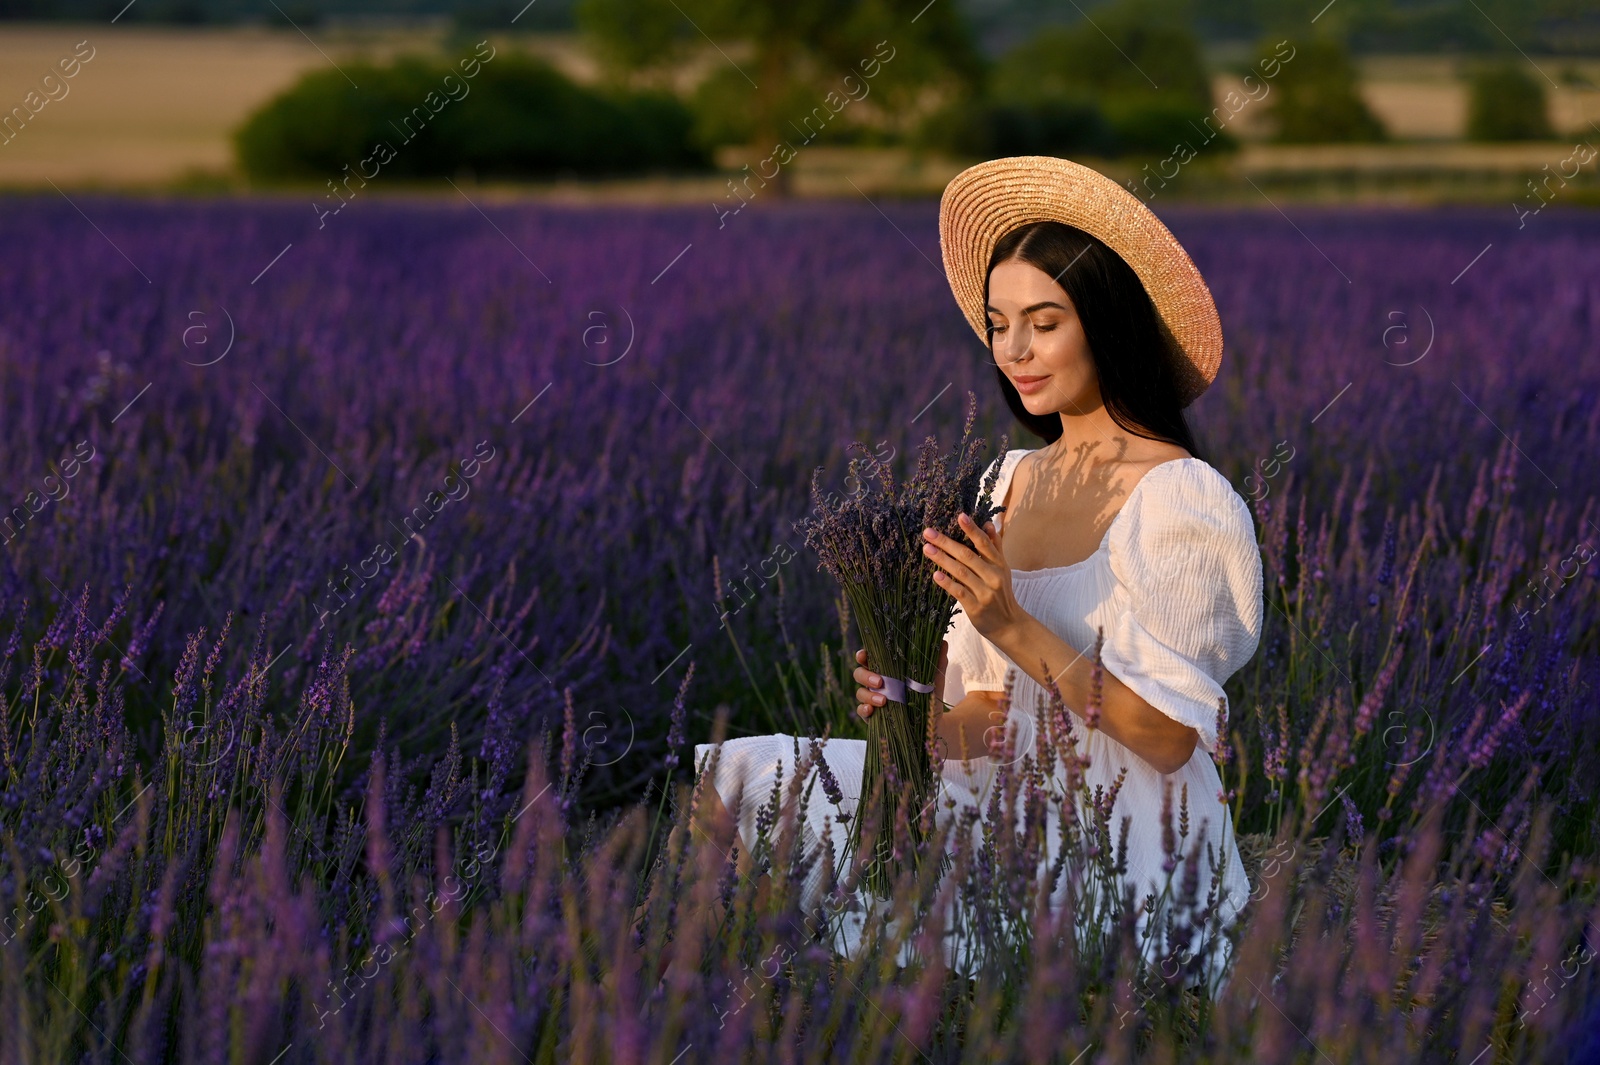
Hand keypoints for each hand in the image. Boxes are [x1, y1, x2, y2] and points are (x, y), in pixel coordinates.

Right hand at [854, 640, 946, 720]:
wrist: (932, 721)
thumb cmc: (928, 695)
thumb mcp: (933, 678)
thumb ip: (937, 661)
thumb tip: (943, 642)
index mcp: (886, 669)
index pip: (869, 658)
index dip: (862, 655)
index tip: (864, 655)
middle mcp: (876, 682)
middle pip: (859, 674)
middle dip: (866, 676)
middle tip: (880, 682)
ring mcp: (872, 699)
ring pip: (860, 693)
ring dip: (868, 695)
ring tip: (884, 700)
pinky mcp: (872, 715)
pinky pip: (861, 711)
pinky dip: (864, 710)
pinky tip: (872, 710)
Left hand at [921, 513, 1026, 644]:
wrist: (1009, 625)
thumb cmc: (1001, 593)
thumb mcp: (1003, 569)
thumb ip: (995, 546)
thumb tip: (989, 522)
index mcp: (999, 564)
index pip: (984, 543)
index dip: (972, 529)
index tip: (959, 516)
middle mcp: (993, 576)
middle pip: (967, 555)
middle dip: (946, 542)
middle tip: (928, 532)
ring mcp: (985, 592)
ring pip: (961, 572)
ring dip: (943, 559)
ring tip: (927, 549)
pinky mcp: (976, 607)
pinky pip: (959, 592)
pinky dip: (947, 583)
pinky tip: (936, 575)